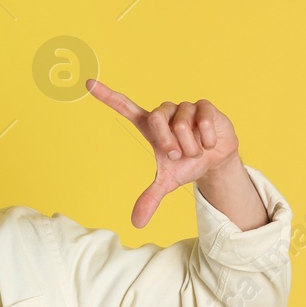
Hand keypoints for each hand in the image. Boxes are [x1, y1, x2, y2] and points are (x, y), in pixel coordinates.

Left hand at [86, 79, 240, 228]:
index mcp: (149, 126)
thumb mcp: (168, 182)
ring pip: (182, 124)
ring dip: (191, 145)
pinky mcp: (204, 106)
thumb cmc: (186, 164)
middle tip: (177, 155)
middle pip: (157, 118)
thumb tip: (136, 222)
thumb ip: (151, 198)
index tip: (89, 84)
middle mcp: (164, 112)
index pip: (124, 106)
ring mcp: (184, 107)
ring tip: (195, 150)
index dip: (107, 96)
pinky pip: (203, 120)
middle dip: (168, 142)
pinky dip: (206, 139)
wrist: (216, 160)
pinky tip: (208, 143)